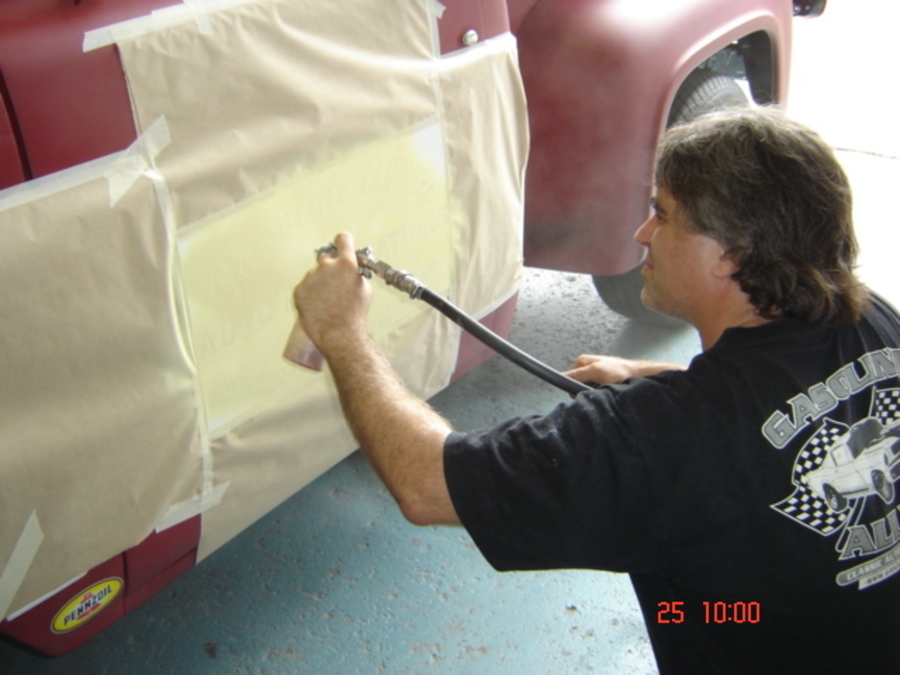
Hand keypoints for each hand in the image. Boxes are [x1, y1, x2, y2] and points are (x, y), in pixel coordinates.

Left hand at [292, 232, 372, 351]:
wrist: (338, 333)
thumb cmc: (354, 313)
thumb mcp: (365, 288)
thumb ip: (356, 272)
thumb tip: (351, 267)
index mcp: (346, 264)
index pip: (343, 239)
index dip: (344, 241)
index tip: (343, 243)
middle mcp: (326, 266)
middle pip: (326, 257)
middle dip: (330, 266)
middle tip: (334, 282)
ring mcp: (310, 277)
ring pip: (315, 275)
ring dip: (320, 283)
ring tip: (327, 301)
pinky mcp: (299, 289)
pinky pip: (305, 287)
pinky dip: (310, 294)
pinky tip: (318, 306)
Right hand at [564, 354, 686, 384]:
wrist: (636, 375)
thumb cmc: (619, 371)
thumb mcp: (596, 371)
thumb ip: (578, 375)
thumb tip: (561, 377)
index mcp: (581, 362)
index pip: (568, 377)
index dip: (574, 386)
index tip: (583, 390)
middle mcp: (585, 367)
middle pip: (576, 384)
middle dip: (585, 389)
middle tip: (597, 389)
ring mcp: (592, 375)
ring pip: (585, 389)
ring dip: (593, 392)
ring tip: (604, 389)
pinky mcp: (599, 382)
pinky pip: (593, 391)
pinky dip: (598, 393)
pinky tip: (607, 391)